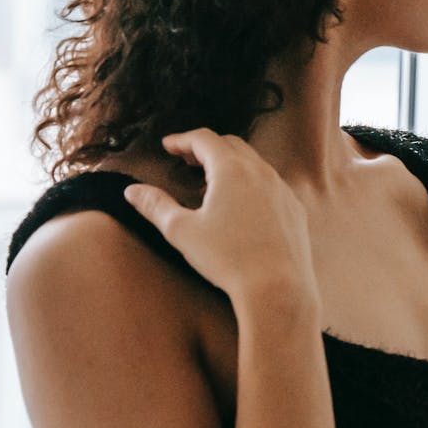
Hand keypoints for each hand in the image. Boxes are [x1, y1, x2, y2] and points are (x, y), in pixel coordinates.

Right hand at [120, 129, 319, 309]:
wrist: (277, 287)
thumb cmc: (227, 258)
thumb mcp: (181, 231)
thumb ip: (155, 206)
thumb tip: (132, 191)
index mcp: (232, 170)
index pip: (205, 139)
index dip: (183, 139)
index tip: (168, 145)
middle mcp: (262, 172)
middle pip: (232, 145)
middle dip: (206, 147)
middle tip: (186, 158)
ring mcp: (283, 189)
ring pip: (255, 164)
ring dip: (230, 164)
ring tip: (210, 181)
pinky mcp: (295, 209)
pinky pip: (272, 184)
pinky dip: (252, 182)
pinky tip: (242, 204)